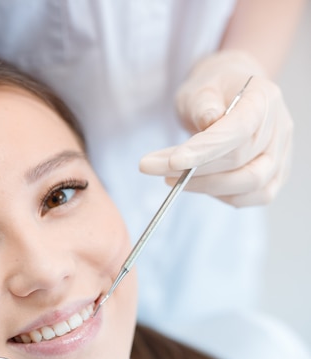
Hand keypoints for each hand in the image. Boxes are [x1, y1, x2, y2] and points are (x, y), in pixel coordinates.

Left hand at [139, 50, 292, 206]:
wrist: (230, 94)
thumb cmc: (212, 90)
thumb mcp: (199, 87)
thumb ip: (203, 103)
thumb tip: (208, 122)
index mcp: (264, 99)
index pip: (239, 131)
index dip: (205, 150)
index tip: (171, 162)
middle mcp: (279, 127)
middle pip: (241, 161)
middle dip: (193, 171)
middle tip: (153, 167)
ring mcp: (281, 153)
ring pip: (250, 183)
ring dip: (205, 186)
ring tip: (170, 178)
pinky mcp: (276, 174)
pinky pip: (255, 195)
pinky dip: (223, 196)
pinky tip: (196, 185)